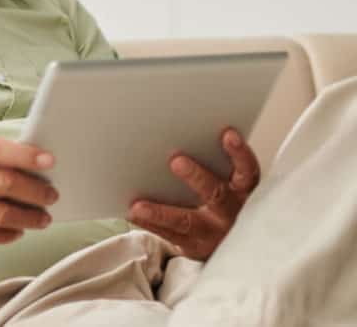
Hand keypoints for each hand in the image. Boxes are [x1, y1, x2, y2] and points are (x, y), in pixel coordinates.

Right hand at [0, 135, 57, 244]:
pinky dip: (8, 234)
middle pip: (5, 184)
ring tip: (42, 217)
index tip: (48, 161)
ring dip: (28, 218)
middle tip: (50, 195)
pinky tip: (18, 230)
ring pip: (0, 215)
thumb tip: (27, 162)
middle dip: (36, 192)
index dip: (25, 155)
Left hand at [128, 127, 259, 260]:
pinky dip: (149, 224)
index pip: (247, 171)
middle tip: (176, 160)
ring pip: (187, 221)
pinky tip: (132, 213)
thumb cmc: (223, 202)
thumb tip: (178, 133)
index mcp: (243, 191)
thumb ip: (214, 165)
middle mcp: (231, 212)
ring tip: (138, 206)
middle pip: (216, 194)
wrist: (229, 245)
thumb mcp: (229, 184)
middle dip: (197, 177)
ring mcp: (213, 232)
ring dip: (161, 212)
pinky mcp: (194, 246)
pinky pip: (170, 235)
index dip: (239, 153)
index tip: (228, 134)